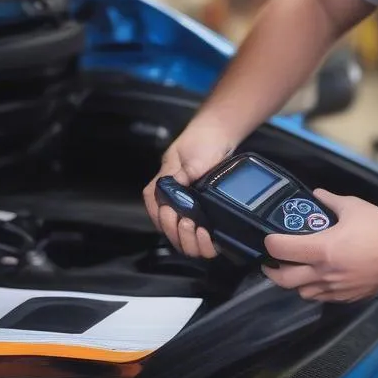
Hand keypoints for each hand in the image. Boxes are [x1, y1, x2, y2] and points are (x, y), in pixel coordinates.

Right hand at [142, 122, 235, 258]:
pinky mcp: (208, 215)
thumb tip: (172, 192)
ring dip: (188, 240)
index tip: (173, 214)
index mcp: (165, 186)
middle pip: (168, 229)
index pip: (154, 208)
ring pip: (183, 238)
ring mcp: (193, 209)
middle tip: (187, 223)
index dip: (162, 218)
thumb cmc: (202, 141)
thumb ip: (178, 176)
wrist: (223, 134)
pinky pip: (201, 237)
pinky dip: (203, 242)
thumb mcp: (188, 158)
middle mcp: (177, 201)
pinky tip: (207, 235)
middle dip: (175, 232)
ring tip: (198, 230)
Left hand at [262, 190, 377, 301]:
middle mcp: (323, 273)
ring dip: (293, 282)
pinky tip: (319, 276)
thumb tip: (316, 194)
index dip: (270, 243)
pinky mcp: (346, 298)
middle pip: (284, 281)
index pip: (282, 251)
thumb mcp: (354, 207)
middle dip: (272, 271)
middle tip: (271, 261)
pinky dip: (313, 288)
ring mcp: (334, 289)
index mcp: (322, 249)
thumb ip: (330, 200)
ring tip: (296, 268)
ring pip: (301, 292)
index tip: (269, 238)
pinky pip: (320, 297)